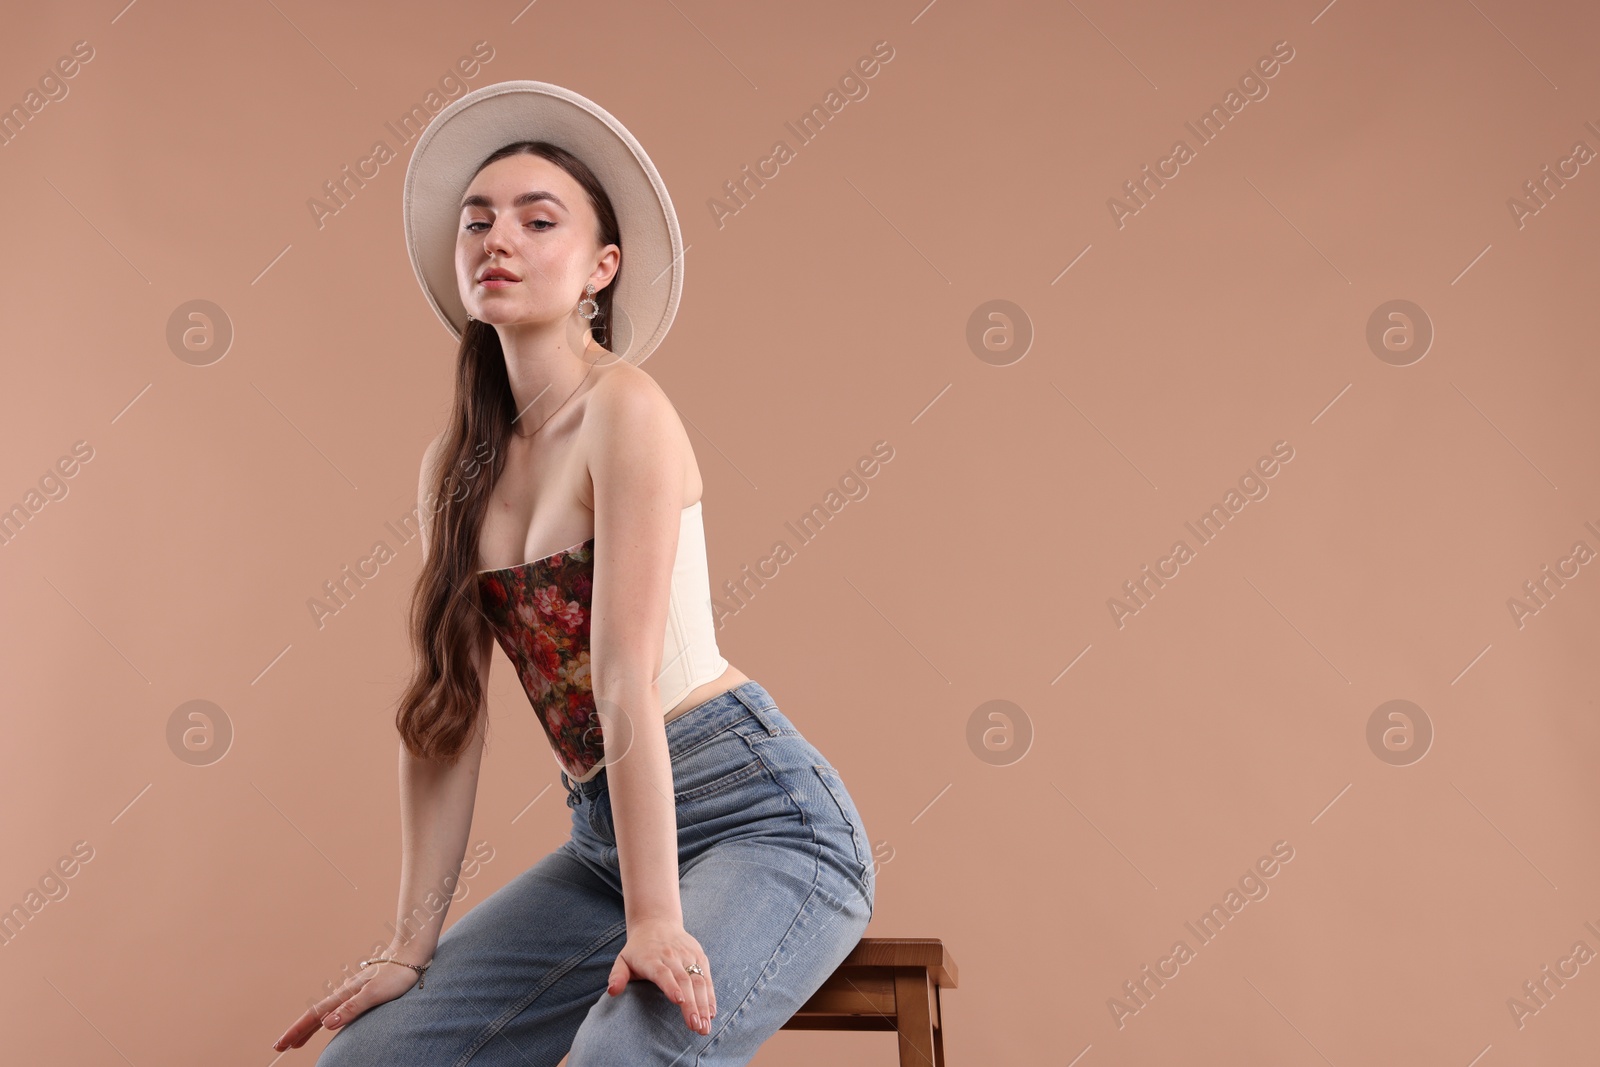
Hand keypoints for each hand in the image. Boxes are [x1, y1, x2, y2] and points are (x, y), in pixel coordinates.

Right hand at [270, 948, 426, 1051]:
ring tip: (297, 1041)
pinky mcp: (361, 991)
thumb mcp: (375, 994)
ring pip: (324, 1013)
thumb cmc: (396, 974)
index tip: (281, 1044)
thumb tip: (327, 1023)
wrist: (410, 954)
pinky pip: (336, 1009)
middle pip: (315, 1015)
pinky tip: (327, 1022)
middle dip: (297, 1031)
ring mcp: (352, 992)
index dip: (297, 1031)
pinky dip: (325, 1020)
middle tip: (280, 1047)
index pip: (314, 1016)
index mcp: (344, 994)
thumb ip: (352, 1008)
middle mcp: (345, 993)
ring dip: (308, 1028)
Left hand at [605, 918, 715, 1035]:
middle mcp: (671, 956)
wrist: (657, 923)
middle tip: (696, 1027)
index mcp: (651, 958)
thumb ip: (617, 976)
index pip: (662, 972)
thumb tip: (612, 992)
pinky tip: (711, 1013)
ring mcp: (687, 956)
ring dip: (704, 1004)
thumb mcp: (623, 960)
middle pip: (684, 980)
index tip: (679, 1001)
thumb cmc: (638, 950)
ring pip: (698, 980)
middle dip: (692, 1005)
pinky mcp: (699, 956)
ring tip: (705, 1025)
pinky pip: (707, 977)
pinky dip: (710, 995)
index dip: (671, 986)